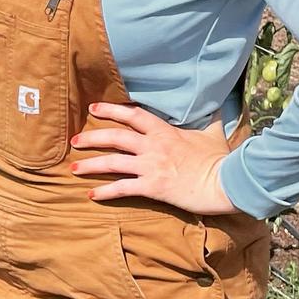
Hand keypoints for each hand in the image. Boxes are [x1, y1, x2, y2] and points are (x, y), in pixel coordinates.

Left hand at [71, 103, 239, 213]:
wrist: (225, 182)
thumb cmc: (219, 158)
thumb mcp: (213, 132)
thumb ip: (208, 117)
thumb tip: (215, 103)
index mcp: (165, 131)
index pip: (133, 115)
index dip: (112, 110)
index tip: (94, 108)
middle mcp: (153, 146)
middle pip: (115, 137)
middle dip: (91, 138)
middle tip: (75, 140)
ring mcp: (151, 166)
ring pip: (112, 162)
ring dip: (90, 165)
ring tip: (73, 169)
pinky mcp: (152, 187)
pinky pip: (122, 189)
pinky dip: (105, 192)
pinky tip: (91, 194)